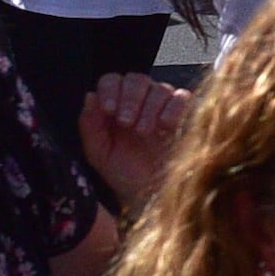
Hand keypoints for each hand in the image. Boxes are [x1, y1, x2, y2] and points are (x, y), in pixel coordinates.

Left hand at [78, 69, 186, 207]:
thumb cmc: (124, 174)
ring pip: (158, 88)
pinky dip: (173, 108)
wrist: (149, 196)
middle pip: (136, 79)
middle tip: (126, 122)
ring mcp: (163, 107)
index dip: (110, 90)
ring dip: (149, 107)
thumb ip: (90, 125)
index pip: (112, 81)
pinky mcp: (184, 115)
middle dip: (130, 98)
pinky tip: (165, 126)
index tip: (109, 109)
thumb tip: (90, 96)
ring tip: (143, 132)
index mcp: (116, 105)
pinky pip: (182, 98)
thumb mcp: (99, 153)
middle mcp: (140, 101)